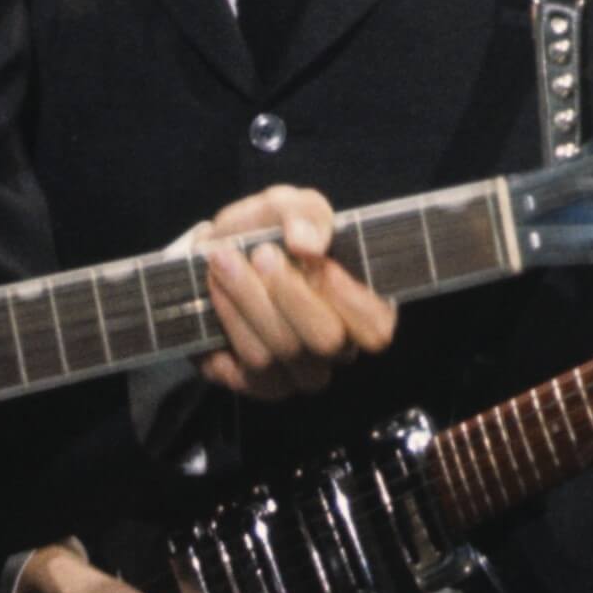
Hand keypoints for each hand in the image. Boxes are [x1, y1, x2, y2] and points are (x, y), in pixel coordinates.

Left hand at [194, 184, 395, 399]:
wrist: (215, 254)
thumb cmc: (266, 235)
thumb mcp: (289, 207)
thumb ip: (304, 215)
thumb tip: (307, 243)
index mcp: (359, 311)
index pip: (377, 329)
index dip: (352, 302)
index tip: (320, 263)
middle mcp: (334, 350)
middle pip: (324, 342)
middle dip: (287, 293)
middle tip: (260, 254)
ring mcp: (296, 373)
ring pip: (276, 354)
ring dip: (245, 302)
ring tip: (222, 261)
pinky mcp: (257, 385)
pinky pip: (243, 371)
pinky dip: (226, 326)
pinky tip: (216, 293)